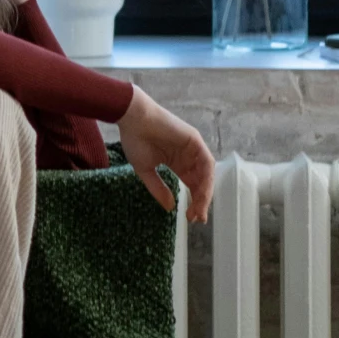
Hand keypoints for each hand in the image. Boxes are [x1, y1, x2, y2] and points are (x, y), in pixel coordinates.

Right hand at [117, 87, 214, 222]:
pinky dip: (206, 178)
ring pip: (206, 174)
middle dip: (201, 201)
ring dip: (205, 193)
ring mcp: (193, 148)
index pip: (191, 184)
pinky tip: (201, 192)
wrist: (133, 119)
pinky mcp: (195, 140)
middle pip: (201, 182)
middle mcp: (188, 156)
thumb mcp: (145, 170)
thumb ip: (159, 188)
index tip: (191, 218)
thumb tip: (170, 208)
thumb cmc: (135, 140)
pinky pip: (206, 162)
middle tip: (198, 218)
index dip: (193, 201)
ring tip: (199, 209)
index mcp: (177, 162)